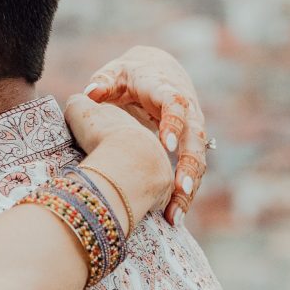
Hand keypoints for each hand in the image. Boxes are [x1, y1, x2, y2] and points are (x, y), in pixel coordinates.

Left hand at [83, 46, 209, 224]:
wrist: (159, 71)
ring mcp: (192, 129)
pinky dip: (185, 195)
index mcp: (167, 90)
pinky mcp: (191, 145)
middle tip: (180, 187)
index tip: (167, 146)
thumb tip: (90, 93)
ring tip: (176, 214)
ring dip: (189, 187)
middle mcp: (187, 110)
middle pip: (195, 138)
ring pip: (199, 159)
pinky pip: (193, 171)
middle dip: (189, 164)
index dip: (174, 124)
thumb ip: (103, 83)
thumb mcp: (115, 73)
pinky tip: (175, 218)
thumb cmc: (130, 75)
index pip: (176, 105)